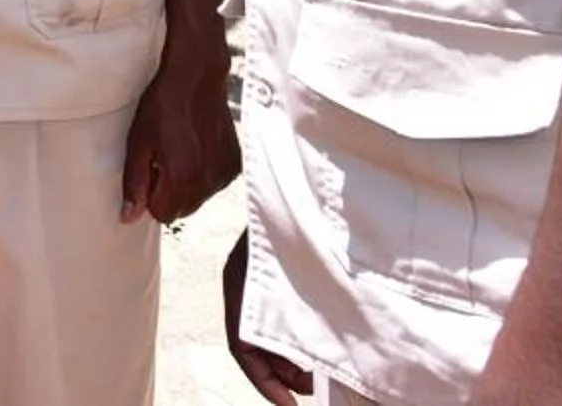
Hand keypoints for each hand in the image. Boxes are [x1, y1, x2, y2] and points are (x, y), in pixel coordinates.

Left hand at [121, 35, 236, 224]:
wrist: (196, 78)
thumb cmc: (162, 106)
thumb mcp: (138, 143)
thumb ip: (134, 183)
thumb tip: (128, 217)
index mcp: (182, 179)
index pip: (162, 214)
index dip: (150, 194)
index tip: (150, 170)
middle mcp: (208, 181)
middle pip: (182, 209)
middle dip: (168, 191)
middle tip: (162, 158)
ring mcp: (225, 173)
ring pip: (199, 197)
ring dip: (187, 183)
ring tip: (179, 149)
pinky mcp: (235, 164)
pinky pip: (214, 183)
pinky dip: (204, 173)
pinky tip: (196, 148)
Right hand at [223, 232, 316, 404]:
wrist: (294, 177)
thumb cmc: (303, 219)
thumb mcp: (301, 266)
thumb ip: (305, 310)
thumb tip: (312, 361)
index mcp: (240, 286)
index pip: (242, 347)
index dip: (265, 382)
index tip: (291, 404)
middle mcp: (243, 286)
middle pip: (253, 345)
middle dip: (281, 374)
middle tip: (313, 389)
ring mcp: (256, 281)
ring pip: (265, 332)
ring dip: (290, 356)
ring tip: (320, 370)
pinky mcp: (273, 276)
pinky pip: (275, 317)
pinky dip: (295, 336)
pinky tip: (319, 342)